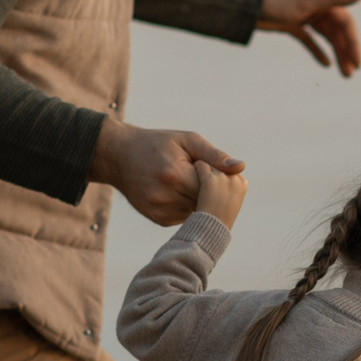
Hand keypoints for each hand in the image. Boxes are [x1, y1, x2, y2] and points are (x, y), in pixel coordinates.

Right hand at [91, 120, 240, 226]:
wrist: (119, 156)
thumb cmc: (157, 143)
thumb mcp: (186, 140)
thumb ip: (214, 155)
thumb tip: (240, 168)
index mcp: (174, 175)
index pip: (212, 187)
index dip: (218, 179)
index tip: (216, 170)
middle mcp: (165, 197)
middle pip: (205, 201)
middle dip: (211, 191)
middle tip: (206, 176)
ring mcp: (159, 211)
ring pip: (197, 211)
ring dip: (200, 199)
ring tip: (189, 181)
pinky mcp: (157, 219)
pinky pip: (185, 216)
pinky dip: (188, 206)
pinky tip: (180, 192)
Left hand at [258, 0, 360, 75]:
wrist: (245, 3)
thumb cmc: (276, 0)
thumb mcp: (307, 1)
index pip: (345, 22)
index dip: (353, 42)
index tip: (357, 62)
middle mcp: (317, 6)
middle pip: (337, 31)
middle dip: (345, 52)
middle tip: (351, 74)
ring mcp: (304, 15)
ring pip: (326, 37)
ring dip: (336, 53)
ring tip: (344, 74)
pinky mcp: (292, 24)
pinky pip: (309, 39)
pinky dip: (317, 50)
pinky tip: (325, 64)